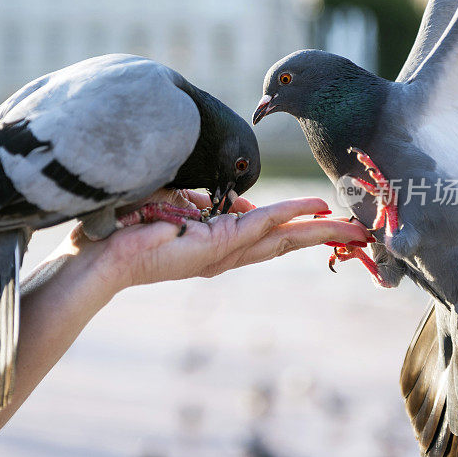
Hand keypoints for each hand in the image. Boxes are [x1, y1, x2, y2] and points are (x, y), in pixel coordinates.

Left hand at [61, 189, 372, 291]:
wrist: (98, 253)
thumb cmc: (128, 226)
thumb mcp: (176, 206)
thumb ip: (207, 202)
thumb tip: (239, 202)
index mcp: (217, 245)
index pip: (268, 235)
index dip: (300, 226)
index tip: (325, 216)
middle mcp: (225, 254)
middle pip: (285, 242)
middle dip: (323, 236)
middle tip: (359, 232)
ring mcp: (221, 253)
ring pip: (281, 237)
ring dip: (319, 230)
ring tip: (354, 227)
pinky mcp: (214, 247)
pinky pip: (260, 225)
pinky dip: (290, 215)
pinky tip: (317, 211)